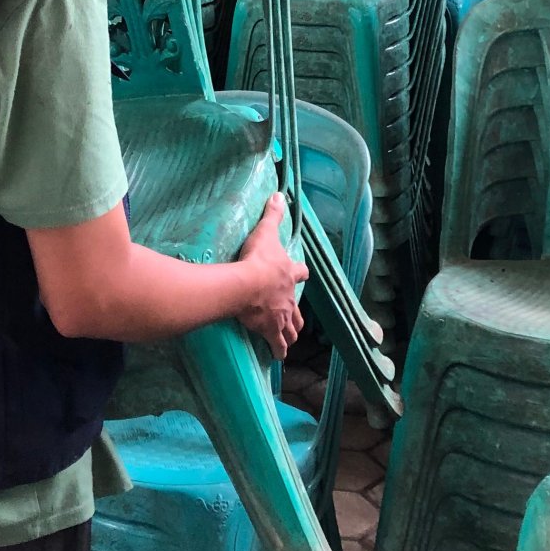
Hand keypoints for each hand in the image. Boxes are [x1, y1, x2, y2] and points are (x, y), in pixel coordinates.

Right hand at [236, 194, 307, 358]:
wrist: (248, 284)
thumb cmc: (257, 258)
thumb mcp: (266, 232)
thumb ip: (272, 214)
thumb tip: (279, 194)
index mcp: (289, 273)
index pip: (301, 273)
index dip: (300, 274)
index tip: (301, 275)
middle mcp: (289, 297)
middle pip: (298, 309)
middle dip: (297, 314)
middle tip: (295, 320)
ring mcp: (281, 315)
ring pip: (291, 328)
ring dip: (291, 333)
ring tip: (289, 339)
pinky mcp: (271, 329)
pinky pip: (277, 344)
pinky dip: (278, 350)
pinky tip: (278, 356)